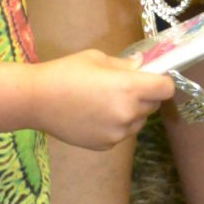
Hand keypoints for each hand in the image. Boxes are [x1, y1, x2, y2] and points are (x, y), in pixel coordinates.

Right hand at [30, 49, 173, 148]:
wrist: (38, 100)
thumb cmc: (67, 72)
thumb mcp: (97, 59)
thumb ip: (124, 65)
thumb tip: (142, 65)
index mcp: (128, 88)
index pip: (166, 88)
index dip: (163, 81)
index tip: (154, 76)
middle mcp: (128, 113)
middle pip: (153, 105)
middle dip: (146, 94)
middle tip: (125, 85)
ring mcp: (118, 133)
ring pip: (138, 121)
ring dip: (132, 111)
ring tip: (106, 100)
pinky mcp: (106, 145)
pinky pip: (122, 133)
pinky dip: (117, 124)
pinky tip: (95, 114)